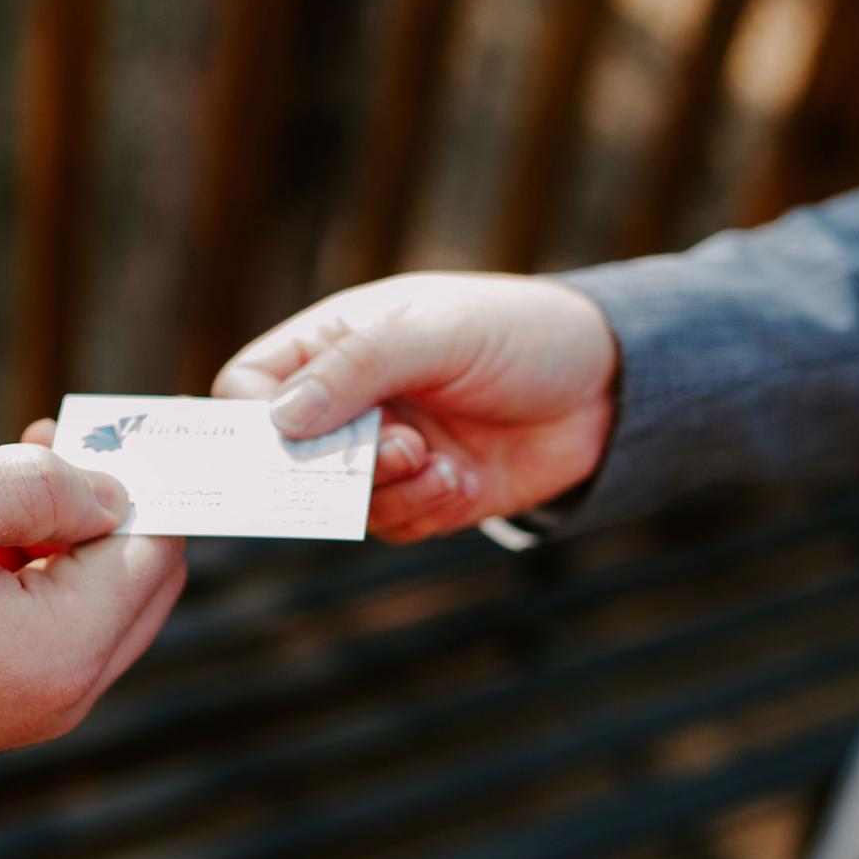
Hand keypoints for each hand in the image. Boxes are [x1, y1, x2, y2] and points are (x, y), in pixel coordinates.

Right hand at [0, 445, 186, 786]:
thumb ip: (35, 487)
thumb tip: (115, 492)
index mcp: (58, 649)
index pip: (154, 548)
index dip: (145, 478)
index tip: (119, 422)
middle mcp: (66, 693)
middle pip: (143, 580)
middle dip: (112, 506)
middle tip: (47, 442)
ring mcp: (39, 710)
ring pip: (104, 603)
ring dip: (73, 536)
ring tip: (2, 479)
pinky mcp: (7, 709)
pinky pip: (60, 630)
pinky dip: (44, 574)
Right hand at [213, 273, 619, 542]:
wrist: (610, 386)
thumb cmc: (521, 334)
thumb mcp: (435, 332)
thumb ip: (355, 370)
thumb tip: (277, 421)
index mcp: (333, 344)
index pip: (248, 388)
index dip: (251, 421)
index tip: (287, 440)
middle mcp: (349, 403)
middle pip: (287, 458)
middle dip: (333, 467)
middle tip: (393, 450)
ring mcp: (385, 452)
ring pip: (340, 502)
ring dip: (387, 491)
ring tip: (436, 461)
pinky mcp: (425, 496)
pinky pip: (393, 526)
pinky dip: (423, 510)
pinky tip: (463, 479)